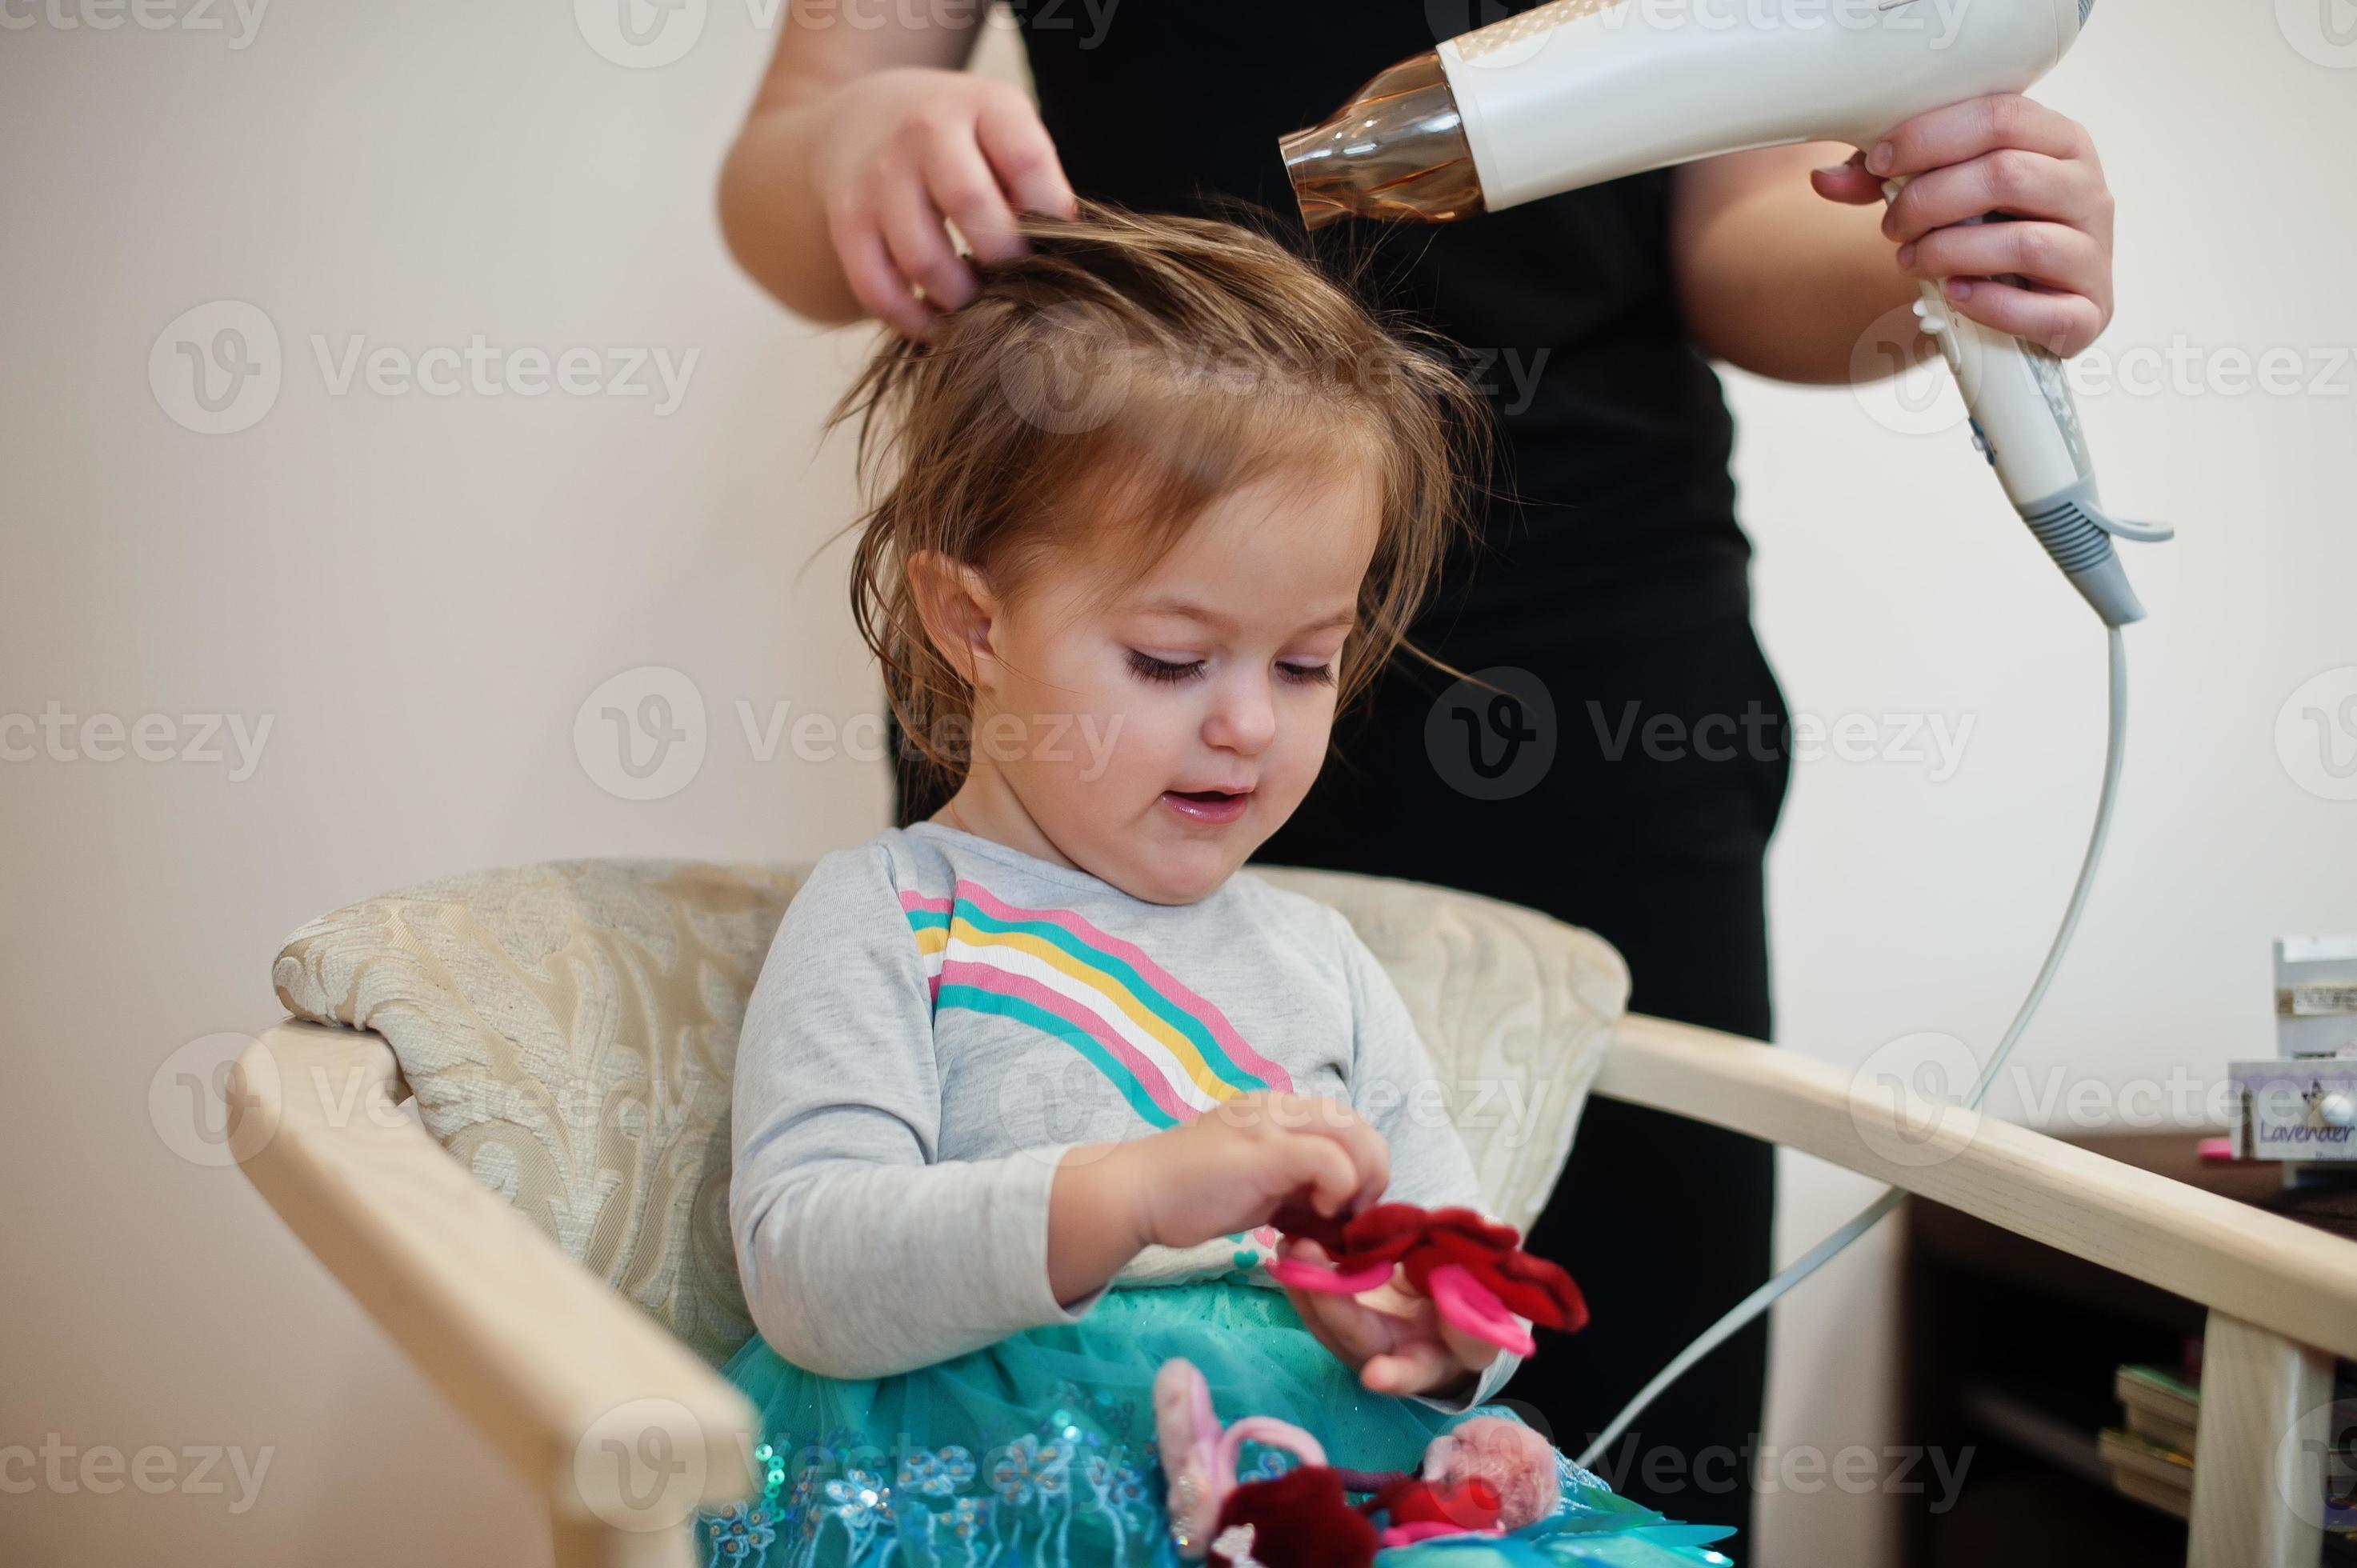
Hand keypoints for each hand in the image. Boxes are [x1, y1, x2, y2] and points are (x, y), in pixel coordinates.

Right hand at [811, 67, 1078, 340]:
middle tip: (1020, 288)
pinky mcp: (848, 221)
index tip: (1058, 251)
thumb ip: (1036, 183)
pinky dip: (912, 320)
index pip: (1026, 162)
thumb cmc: (963, 143)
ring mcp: (879, 176)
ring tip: (982, 311)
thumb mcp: (1005, 132)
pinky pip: (878, 287)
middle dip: (1005, 262)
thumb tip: (1065, 261)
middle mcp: (925, 131)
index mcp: (982, 105)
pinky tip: (938, 324)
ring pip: (924, 259)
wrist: (868, 121)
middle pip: (972, 206)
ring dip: (960, 301)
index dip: (1051, 217)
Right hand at [1126, 1093, 1391, 1253]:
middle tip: (1355, 1217)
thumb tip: (1336, 1211)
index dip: (1360, 1164)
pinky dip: (1340, 1187)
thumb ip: (1295, 1186)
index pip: (1343, 1123)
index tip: (1348, 1209)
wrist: (1135, 1194)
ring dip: (1362, 1179)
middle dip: (1372, 1172)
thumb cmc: (1189, 1196)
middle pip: (1357, 1123)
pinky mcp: (1264, 1151)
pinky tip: (1321, 1214)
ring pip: (1352, 1133)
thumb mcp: (1257, 1186)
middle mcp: (1278, 1106)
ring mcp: (1270, 1124)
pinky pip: (1328, 1159)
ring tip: (1341, 1217)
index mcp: (1277, 1110)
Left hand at [1277, 1237, 1502, 1398]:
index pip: (1411, 1372)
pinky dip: (1302, 1271)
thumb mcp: (1483, 1321)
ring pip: (1323, 1319)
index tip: (1375, 1376)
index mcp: (1427, 1361)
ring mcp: (1357, 1335)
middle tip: (1306, 1257)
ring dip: (1303, 1283)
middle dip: (1327, 1302)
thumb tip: (1468, 1283)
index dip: (1394, 1375)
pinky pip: (1315, 1298)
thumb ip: (1475, 1307)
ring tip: (1290, 1244)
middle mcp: (1383, 1355)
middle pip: (1350, 1337)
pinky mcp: (1341, 1312)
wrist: (1447, 1318)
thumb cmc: (1469, 1323)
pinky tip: (1289, 1240)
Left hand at [1810, 94, 2114, 354]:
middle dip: (1929, 200)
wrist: (2025, 300)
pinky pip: (2043, 310)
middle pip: (2006, 174)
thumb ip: (1884, 177)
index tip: (1880, 162)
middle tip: (1892, 225)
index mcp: (2058, 141)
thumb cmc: (1984, 229)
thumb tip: (1822, 180)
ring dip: (1949, 253)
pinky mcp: (2090, 312)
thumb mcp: (1940, 189)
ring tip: (1911, 262)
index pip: (2001, 116)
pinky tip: (1956, 296)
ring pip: (2023, 242)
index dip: (1930, 136)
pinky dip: (1990, 305)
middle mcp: (2087, 190)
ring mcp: (2094, 252)